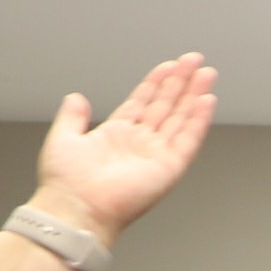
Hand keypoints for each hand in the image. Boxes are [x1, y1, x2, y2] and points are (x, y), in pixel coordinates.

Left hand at [26, 52, 218, 245]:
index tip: (170, 65)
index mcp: (116, 135)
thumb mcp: (62, 138)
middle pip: (166, 106)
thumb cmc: (66, 183)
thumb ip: (72, 117)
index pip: (143, 102)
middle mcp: (139, 144)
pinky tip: (207, 101)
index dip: (157, 82)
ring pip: (180, 118)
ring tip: (206, 74)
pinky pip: (188, 140)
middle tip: (195, 61)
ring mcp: (156, 155)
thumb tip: (75, 98)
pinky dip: (198, 120)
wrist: (76, 208)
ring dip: (194, 95)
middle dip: (181, 82)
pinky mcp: (168, 168)